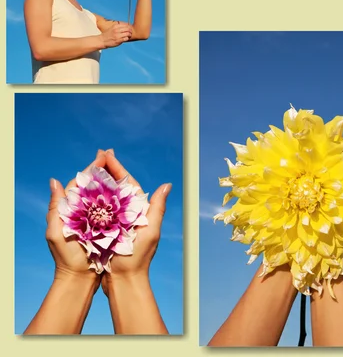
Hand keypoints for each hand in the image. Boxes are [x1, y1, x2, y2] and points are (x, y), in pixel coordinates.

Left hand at [47, 150, 105, 285]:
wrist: (80, 279)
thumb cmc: (66, 257)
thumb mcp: (56, 232)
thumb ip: (55, 207)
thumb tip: (54, 181)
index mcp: (70, 209)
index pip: (81, 182)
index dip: (91, 168)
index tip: (101, 155)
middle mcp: (82, 211)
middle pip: (93, 185)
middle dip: (101, 169)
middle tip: (110, 153)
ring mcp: (94, 219)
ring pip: (103, 195)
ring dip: (109, 180)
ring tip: (117, 165)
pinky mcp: (105, 227)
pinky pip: (111, 209)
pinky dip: (116, 198)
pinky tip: (123, 189)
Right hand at [100, 150, 170, 294]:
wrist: (125, 282)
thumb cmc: (138, 258)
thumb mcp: (150, 231)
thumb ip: (157, 208)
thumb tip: (167, 185)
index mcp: (140, 210)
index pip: (128, 183)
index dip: (118, 167)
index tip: (107, 154)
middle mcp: (129, 213)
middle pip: (116, 186)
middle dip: (107, 170)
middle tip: (97, 155)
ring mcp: (117, 222)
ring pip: (106, 197)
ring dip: (98, 183)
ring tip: (89, 168)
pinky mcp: (107, 231)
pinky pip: (98, 211)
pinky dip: (91, 201)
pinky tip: (82, 194)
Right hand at [101, 22, 132, 47]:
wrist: (102, 40)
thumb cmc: (108, 35)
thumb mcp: (112, 28)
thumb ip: (118, 27)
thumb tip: (126, 26)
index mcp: (115, 26)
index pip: (126, 25)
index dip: (129, 27)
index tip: (129, 29)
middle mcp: (116, 30)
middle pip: (128, 29)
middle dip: (130, 31)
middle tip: (130, 33)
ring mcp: (118, 35)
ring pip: (128, 33)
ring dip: (129, 35)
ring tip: (128, 36)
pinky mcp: (118, 40)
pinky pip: (126, 38)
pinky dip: (127, 38)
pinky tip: (125, 39)